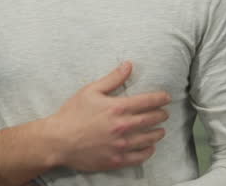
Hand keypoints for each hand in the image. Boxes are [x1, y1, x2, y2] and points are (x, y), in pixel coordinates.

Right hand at [46, 61, 170, 171]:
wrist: (58, 140)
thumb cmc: (73, 114)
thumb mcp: (91, 91)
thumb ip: (113, 78)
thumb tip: (128, 65)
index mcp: (117, 108)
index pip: (148, 102)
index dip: (160, 99)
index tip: (167, 98)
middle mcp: (123, 127)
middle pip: (151, 120)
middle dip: (161, 115)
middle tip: (164, 113)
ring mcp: (121, 145)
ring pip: (149, 139)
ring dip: (158, 133)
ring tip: (160, 130)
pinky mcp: (116, 160)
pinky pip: (140, 157)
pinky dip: (148, 151)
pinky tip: (149, 147)